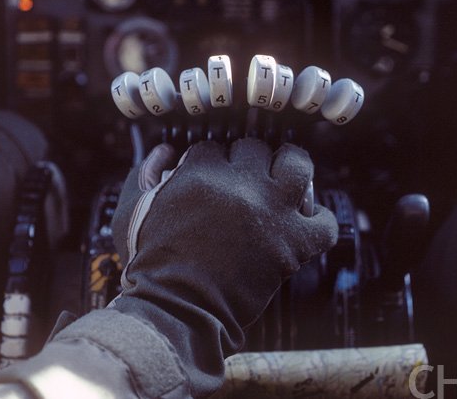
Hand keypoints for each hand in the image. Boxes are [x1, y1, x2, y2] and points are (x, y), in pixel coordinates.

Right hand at [110, 138, 337, 395]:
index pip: (215, 146)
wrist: (175, 309)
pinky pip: (324, 224)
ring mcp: (270, 213)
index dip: (213, 160)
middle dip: (247, 161)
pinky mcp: (291, 245)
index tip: (213, 176)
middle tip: (243, 181)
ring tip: (284, 181)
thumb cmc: (152, 263)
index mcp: (201, 173)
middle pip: (255, 148)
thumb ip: (146, 173)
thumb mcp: (133, 211)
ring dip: (291, 169)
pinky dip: (320, 222)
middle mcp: (239, 185)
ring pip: (298, 165)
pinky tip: (305, 224)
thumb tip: (167, 151)